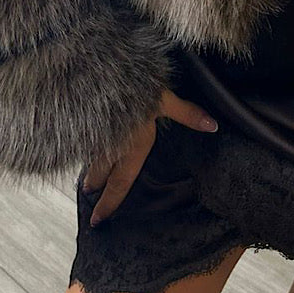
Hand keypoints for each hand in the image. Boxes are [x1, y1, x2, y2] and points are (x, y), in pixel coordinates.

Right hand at [81, 87, 217, 226]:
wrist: (98, 72)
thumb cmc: (134, 86)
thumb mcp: (163, 98)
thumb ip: (187, 114)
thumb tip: (212, 126)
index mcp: (133, 146)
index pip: (121, 182)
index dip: (110, 203)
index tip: (98, 220)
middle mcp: (112, 146)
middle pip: (102, 173)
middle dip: (95, 186)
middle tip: (89, 194)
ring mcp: (96, 136)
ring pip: (91, 158)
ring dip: (89, 169)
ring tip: (85, 179)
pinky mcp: (83, 123)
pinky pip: (83, 143)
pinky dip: (84, 149)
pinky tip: (81, 147)